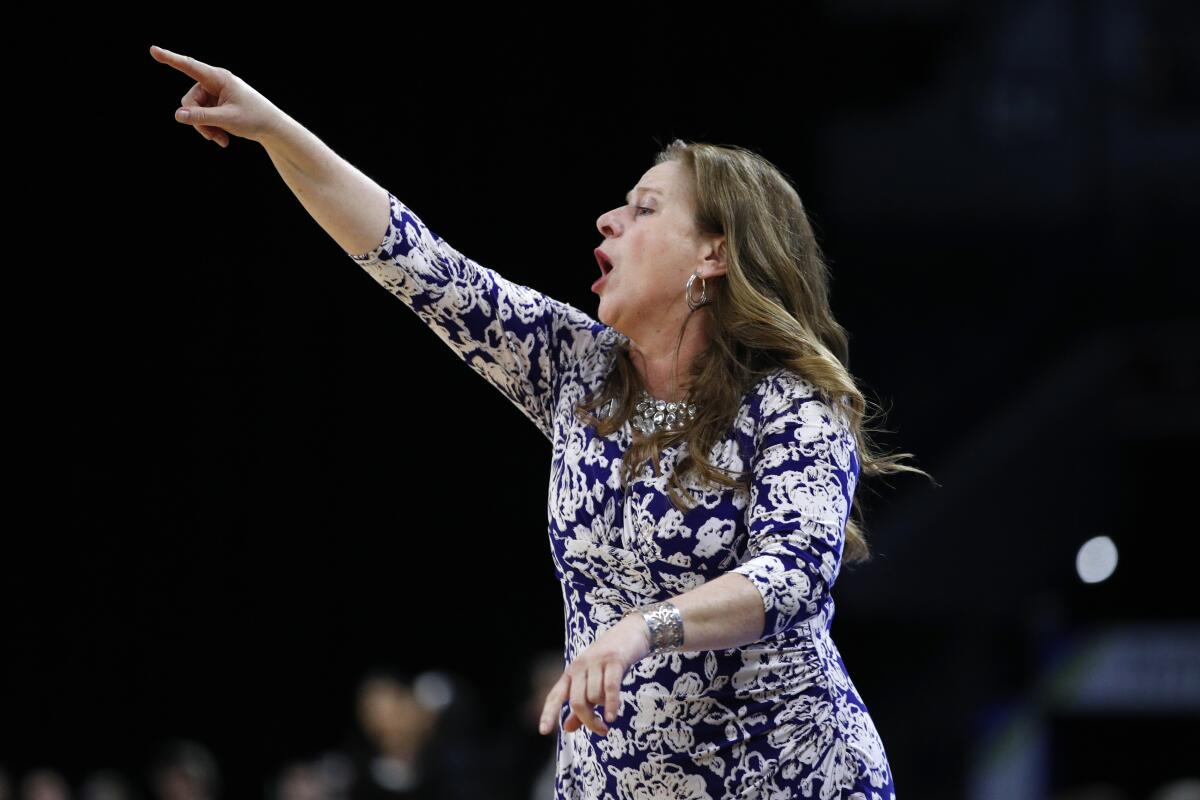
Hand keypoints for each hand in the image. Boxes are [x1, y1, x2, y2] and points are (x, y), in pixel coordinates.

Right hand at [149, 44, 286, 147]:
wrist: (272, 128)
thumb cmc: (254, 118)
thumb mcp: (226, 119)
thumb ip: (201, 117)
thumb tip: (177, 115)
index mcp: (219, 78)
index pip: (190, 66)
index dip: (170, 58)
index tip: (153, 50)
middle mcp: (214, 82)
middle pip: (190, 100)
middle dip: (197, 120)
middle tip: (212, 137)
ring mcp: (215, 93)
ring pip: (195, 111)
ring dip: (205, 128)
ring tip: (221, 140)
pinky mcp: (216, 104)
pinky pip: (203, 116)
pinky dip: (211, 128)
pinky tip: (223, 139)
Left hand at [538, 613, 650, 736]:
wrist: (630, 632)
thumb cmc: (610, 662)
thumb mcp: (593, 683)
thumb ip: (581, 707)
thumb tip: (567, 728)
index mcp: (571, 673)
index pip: (555, 696)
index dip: (548, 713)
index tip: (544, 731)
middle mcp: (579, 667)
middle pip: (577, 702)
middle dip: (589, 721)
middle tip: (602, 731)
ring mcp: (596, 662)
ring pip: (594, 696)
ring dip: (604, 709)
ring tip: (613, 711)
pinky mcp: (613, 660)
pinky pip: (609, 688)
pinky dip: (611, 704)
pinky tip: (612, 716)